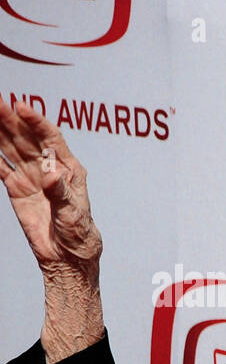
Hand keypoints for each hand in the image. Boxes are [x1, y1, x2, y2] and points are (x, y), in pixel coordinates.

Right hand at [0, 101, 101, 271]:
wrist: (67, 256)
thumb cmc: (79, 234)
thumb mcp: (74, 214)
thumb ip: (61, 193)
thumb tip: (51, 174)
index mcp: (69, 169)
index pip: (51, 138)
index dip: (36, 121)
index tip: (21, 107)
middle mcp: (49, 168)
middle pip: (27, 138)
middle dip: (11, 119)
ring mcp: (31, 177)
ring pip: (11, 148)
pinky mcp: (17, 188)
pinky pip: (1, 167)